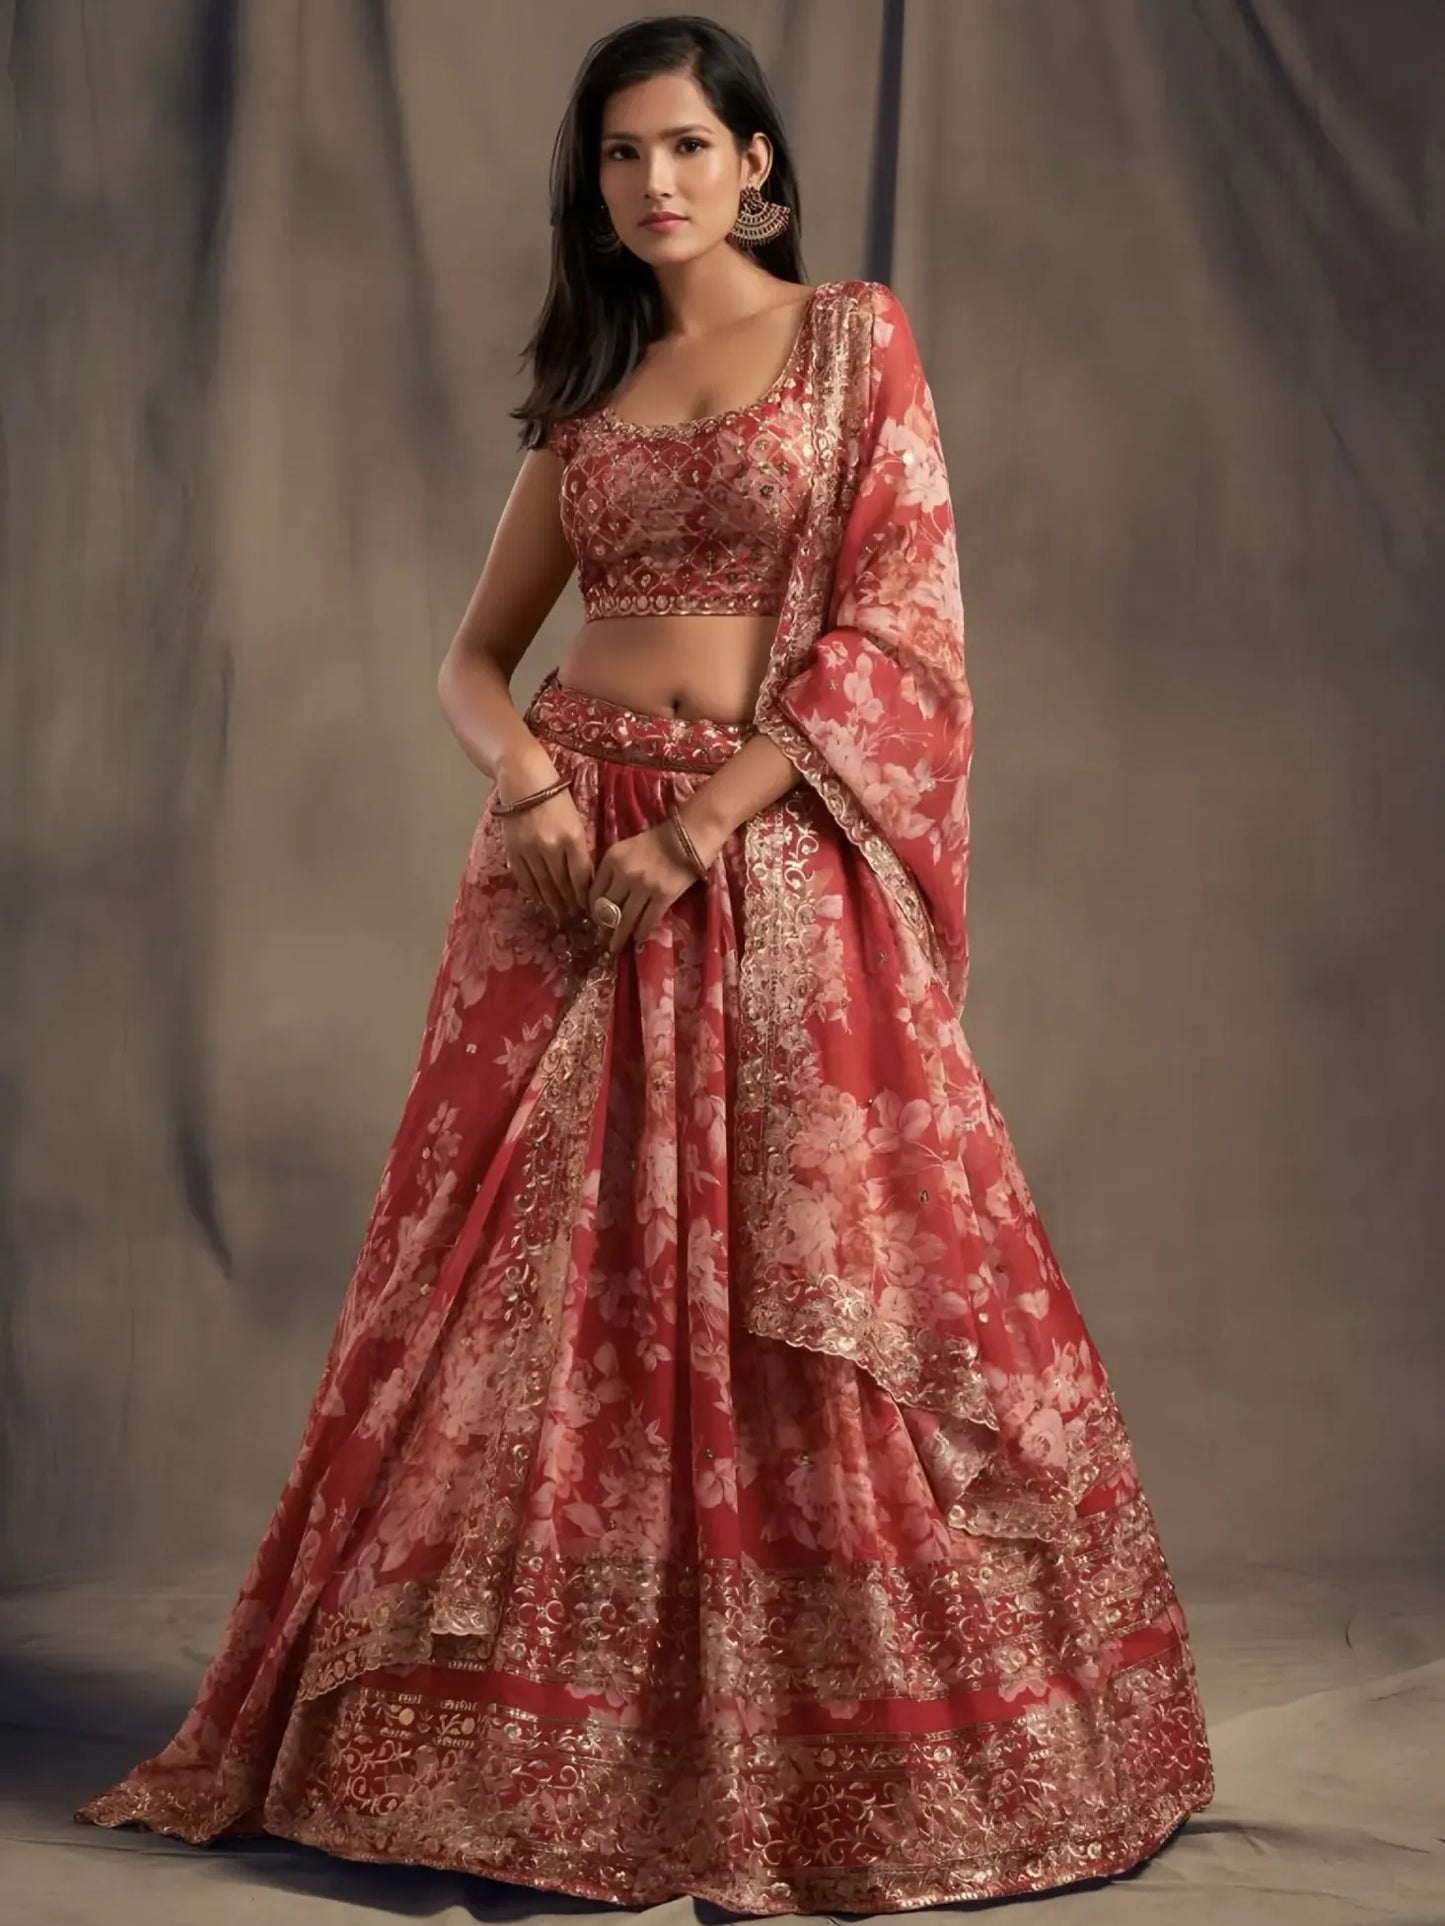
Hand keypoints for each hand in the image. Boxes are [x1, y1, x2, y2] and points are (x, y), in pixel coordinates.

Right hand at [494, 781, 593, 921]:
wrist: (523, 780)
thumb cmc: (556, 796)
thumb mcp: (576, 820)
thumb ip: (580, 848)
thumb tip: (584, 878)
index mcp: (572, 838)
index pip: (582, 877)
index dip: (586, 895)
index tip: (589, 907)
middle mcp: (551, 848)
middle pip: (563, 885)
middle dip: (570, 904)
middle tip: (575, 917)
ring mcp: (530, 851)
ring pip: (544, 886)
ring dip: (553, 903)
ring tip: (560, 915)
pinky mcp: (513, 851)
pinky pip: (525, 879)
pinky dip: (534, 892)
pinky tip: (540, 900)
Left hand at [589, 820, 711, 955]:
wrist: (690, 835)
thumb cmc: (658, 840)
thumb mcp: (627, 848)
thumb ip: (613, 869)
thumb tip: (605, 898)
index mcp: (612, 859)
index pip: (594, 892)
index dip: (593, 910)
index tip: (595, 919)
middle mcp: (624, 873)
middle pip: (607, 908)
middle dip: (604, 927)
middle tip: (602, 938)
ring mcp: (643, 886)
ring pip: (625, 919)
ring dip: (619, 936)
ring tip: (616, 946)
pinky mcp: (663, 896)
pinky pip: (647, 920)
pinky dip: (641, 932)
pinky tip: (639, 938)